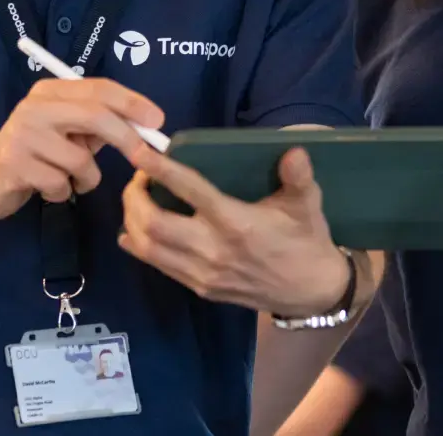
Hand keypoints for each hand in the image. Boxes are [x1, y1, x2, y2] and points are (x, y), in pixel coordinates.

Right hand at [0, 78, 164, 218]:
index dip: (132, 102)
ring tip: (70, 180)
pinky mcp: (13, 164)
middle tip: (145, 157)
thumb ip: (100, 125)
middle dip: (126, 138)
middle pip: (94, 116)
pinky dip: (63, 193)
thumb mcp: (69, 133)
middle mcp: (35, 106)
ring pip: (80, 159)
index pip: (99, 88)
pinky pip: (61, 184)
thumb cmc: (38, 154)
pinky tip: (47, 189)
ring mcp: (22, 133)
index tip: (158, 120)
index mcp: (51, 90)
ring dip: (86, 178)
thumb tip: (146, 127)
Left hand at [118, 146, 356, 315]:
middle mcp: (213, 249)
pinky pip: (159, 265)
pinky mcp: (201, 288)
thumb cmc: (305, 240)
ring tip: (135, 199)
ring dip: (131, 221)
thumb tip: (294, 152)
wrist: (310, 291)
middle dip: (134, 198)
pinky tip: (135, 229)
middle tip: (137, 176)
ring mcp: (203, 274)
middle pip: (154, 225)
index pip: (190, 191)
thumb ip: (299, 177)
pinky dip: (139, 246)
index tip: (140, 152)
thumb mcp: (308, 205)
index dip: (161, 170)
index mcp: (237, 223)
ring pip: (149, 249)